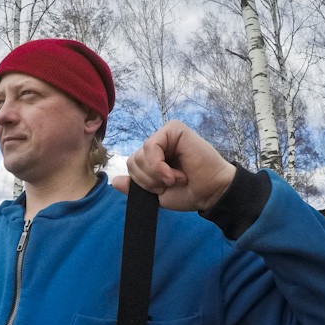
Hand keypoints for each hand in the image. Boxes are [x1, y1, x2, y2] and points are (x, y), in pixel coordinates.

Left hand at [111, 121, 235, 211]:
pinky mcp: (174, 130)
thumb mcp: (155, 194)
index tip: (162, 189)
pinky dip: (158, 165)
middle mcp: (158, 145)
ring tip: (175, 178)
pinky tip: (172, 174)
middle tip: (170, 183)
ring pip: (139, 155)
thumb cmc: (188, 193)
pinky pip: (151, 146)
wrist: (209, 193)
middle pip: (132, 161)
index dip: (142, 183)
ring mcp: (165, 136)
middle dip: (148, 180)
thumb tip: (114, 181)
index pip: (131, 166)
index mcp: (152, 158)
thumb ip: (135, 187)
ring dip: (155, 174)